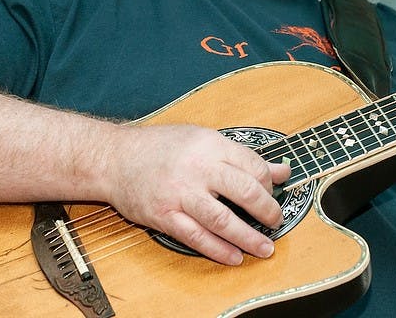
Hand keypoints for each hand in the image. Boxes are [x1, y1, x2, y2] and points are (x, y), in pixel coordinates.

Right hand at [101, 124, 290, 264]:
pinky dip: (219, 250)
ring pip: (223, 220)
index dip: (269, 183)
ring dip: (249, 238)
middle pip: (245, 191)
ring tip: (264, 248)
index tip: (272, 194)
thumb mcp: (201, 139)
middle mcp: (197, 168)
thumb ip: (240, 156)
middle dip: (268, 212)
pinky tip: (234, 256)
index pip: (253, 166)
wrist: (114, 158)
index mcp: (209, 144)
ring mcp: (180, 193)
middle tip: (275, 222)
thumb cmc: (158, 147)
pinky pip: (197, 237)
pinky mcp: (164, 216)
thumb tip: (281, 170)